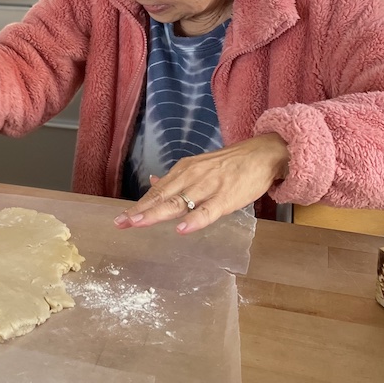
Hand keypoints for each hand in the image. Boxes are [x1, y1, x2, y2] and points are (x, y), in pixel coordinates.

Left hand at [113, 134, 289, 234]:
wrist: (262, 154)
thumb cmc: (230, 165)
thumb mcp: (199, 166)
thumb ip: (176, 178)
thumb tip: (153, 182)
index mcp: (184, 171)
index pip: (157, 191)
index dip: (139, 205)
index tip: (121, 218)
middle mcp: (192, 176)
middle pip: (162, 196)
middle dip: (140, 210)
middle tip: (121, 222)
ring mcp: (208, 186)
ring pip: (179, 202)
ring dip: (157, 213)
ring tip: (138, 223)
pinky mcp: (226, 197)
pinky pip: (208, 210)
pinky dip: (194, 220)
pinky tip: (182, 229)